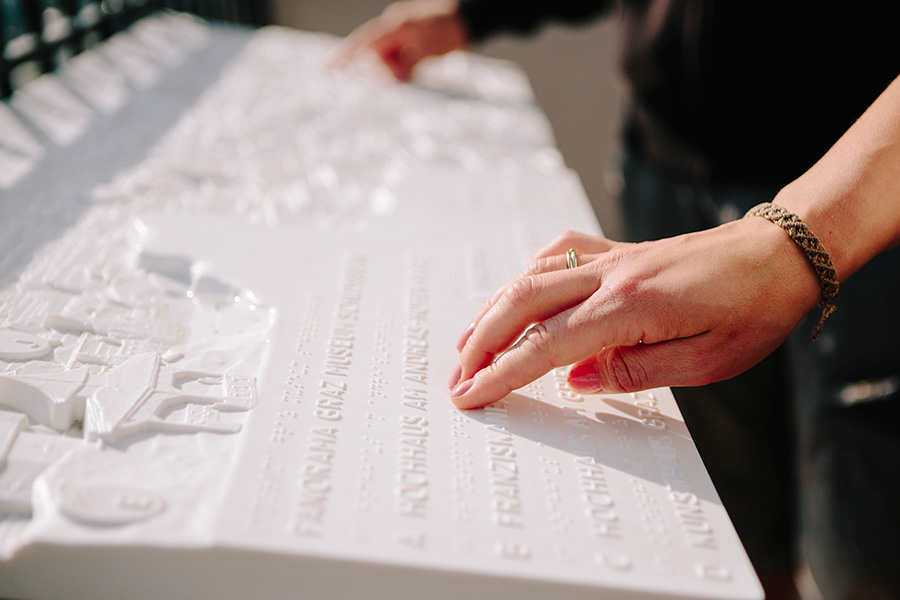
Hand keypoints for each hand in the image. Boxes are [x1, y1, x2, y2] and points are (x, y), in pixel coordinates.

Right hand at [332, 0, 468, 80]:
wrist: (465, 20)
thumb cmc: (450, 30)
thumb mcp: (432, 47)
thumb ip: (411, 60)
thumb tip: (394, 76)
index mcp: (396, 26)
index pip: (365, 41)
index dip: (346, 54)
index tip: (330, 68)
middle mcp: (392, 29)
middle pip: (373, 56)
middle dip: (384, 70)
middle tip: (404, 76)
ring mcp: (397, 35)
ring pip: (383, 60)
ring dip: (394, 71)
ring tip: (414, 66)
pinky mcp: (404, 43)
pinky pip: (394, 60)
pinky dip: (400, 69)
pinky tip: (410, 68)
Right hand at [448, 221, 821, 408]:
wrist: (777, 255)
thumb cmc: (752, 311)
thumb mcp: (705, 361)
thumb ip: (635, 371)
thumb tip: (576, 379)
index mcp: (631, 307)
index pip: (546, 345)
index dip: (501, 372)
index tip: (469, 395)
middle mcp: (610, 275)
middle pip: (522, 304)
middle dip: (480, 343)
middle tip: (456, 377)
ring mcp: (611, 257)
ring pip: (531, 277)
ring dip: (492, 311)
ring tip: (466, 343)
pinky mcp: (616, 250)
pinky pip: (555, 254)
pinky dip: (524, 278)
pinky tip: (513, 295)